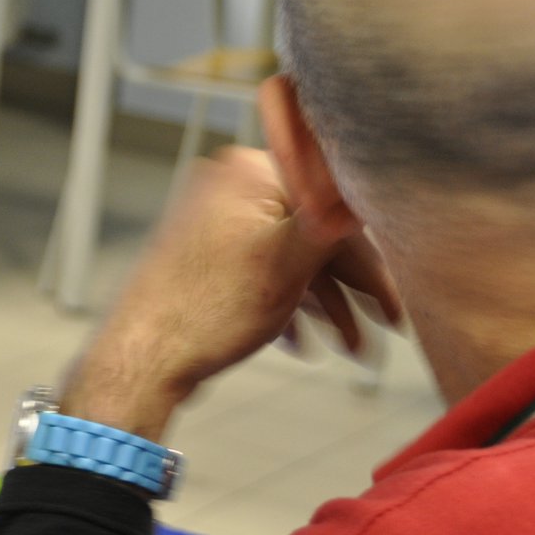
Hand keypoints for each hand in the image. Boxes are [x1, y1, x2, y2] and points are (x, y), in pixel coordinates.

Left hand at [59, 147, 400, 442]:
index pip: (333, 203)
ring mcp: (213, 223)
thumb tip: (375, 176)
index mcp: (250, 172)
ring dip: (324, 304)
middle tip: (380, 332)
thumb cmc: (202, 314)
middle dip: (349, 290)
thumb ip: (336, 218)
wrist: (139, 362)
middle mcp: (228, 187)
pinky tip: (301, 342)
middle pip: (313, 233)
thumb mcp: (289, 263)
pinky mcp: (203, 258)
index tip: (395, 299)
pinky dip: (286, 305)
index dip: (370, 258)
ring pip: (289, 259)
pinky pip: (260, 273)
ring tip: (348, 349)